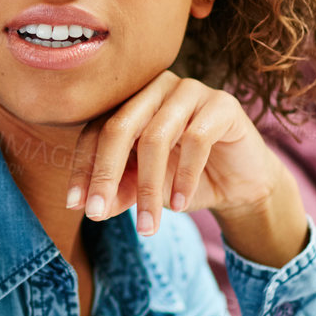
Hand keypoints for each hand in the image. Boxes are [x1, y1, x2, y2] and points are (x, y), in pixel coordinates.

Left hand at [63, 70, 306, 266]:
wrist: (241, 184)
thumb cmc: (185, 181)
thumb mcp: (146, 190)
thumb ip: (119, 191)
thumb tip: (91, 207)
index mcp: (130, 102)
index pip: (96, 130)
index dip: (83, 168)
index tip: (75, 205)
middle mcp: (155, 89)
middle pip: (119, 127)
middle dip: (105, 174)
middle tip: (97, 214)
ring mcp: (190, 91)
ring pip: (156, 137)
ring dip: (148, 188)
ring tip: (147, 226)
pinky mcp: (222, 104)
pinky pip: (196, 139)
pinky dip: (184, 177)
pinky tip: (180, 205)